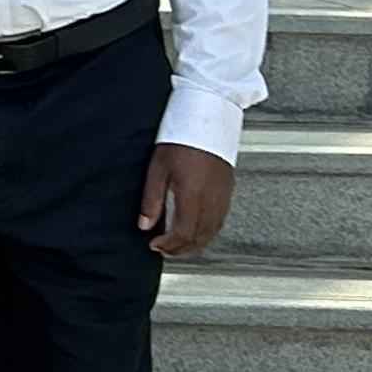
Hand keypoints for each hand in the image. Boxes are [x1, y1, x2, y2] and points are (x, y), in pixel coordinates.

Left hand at [139, 142, 236, 258]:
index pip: (183, 233)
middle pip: (199, 238)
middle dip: (181, 249)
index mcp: (193, 196)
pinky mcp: (227, 192)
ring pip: (212, 232)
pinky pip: (220, 221)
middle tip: (164, 250)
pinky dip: (207, 233)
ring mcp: (222, 197)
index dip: (169, 245)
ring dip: (195, 243)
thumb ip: (151, 200)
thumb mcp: (158, 169)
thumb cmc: (181, 140)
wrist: (207, 122)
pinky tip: (197, 231)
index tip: (155, 245)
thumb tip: (144, 225)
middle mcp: (211, 200)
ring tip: (178, 245)